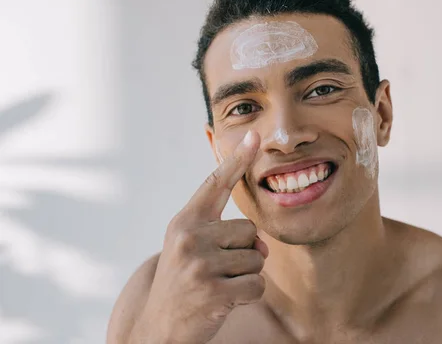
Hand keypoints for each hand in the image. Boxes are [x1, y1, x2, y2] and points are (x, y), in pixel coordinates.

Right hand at [130, 131, 267, 343]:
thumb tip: (264, 245)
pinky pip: (257, 284)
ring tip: (217, 285)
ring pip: (257, 259)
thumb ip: (222, 235)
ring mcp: (200, 265)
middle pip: (250, 230)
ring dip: (245, 276)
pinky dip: (248, 295)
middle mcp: (190, 237)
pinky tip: (224, 301)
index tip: (255, 136)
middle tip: (216, 271)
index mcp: (185, 222)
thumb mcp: (189, 249)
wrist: (157, 328)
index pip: (215, 184)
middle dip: (244, 253)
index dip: (237, 160)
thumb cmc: (181, 283)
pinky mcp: (214, 292)